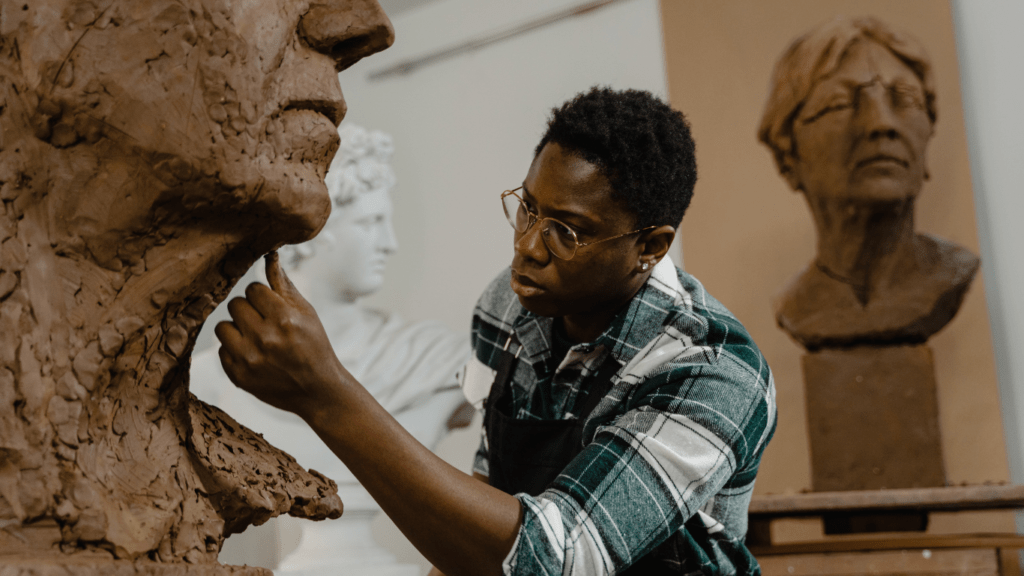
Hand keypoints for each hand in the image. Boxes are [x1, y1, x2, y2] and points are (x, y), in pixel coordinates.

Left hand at [214, 252, 347, 419]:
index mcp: (284, 318)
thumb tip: (270, 256)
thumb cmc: (314, 346)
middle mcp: (264, 338)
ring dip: (237, 329)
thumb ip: (284, 285)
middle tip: (265, 323)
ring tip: (255, 338)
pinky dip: (235, 350)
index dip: (262, 297)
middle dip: (249, 311)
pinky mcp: (238, 376)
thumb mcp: (307, 313)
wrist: (318, 391)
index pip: (252, 289)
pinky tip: (254, 356)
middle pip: (235, 305)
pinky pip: (222, 350)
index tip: (272, 307)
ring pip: (222, 326)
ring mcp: (249, 359)